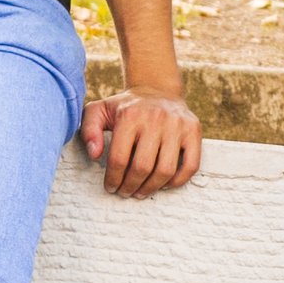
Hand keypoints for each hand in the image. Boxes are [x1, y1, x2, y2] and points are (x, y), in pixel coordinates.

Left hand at [81, 86, 201, 197]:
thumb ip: (89, 130)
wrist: (157, 90)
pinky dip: (177, 181)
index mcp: (130, 115)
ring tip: (141, 192)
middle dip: (131, 186)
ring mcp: (178, 125)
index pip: (119, 158)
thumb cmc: (126, 107)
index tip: (111, 187)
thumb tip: (94, 154)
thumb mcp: (100, 111)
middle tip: (125, 192)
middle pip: (142, 167)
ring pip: (166, 170)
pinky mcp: (194, 131)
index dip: (113, 178)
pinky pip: (191, 165)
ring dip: (151, 188)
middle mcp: (156, 118)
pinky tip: (163, 184)